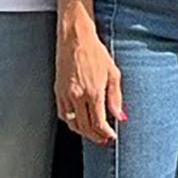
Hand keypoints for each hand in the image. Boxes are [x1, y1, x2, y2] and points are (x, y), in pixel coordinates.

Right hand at [57, 17, 123, 143]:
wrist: (75, 39)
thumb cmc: (95, 52)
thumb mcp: (113, 73)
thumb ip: (116, 97)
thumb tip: (120, 117)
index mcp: (92, 92)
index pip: (98, 123)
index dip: (106, 133)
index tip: (112, 136)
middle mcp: (77, 96)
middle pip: (85, 127)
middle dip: (96, 136)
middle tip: (104, 139)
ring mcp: (65, 95)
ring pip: (72, 124)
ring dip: (83, 132)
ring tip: (94, 134)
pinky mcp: (57, 92)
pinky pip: (63, 114)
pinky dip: (71, 123)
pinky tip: (80, 122)